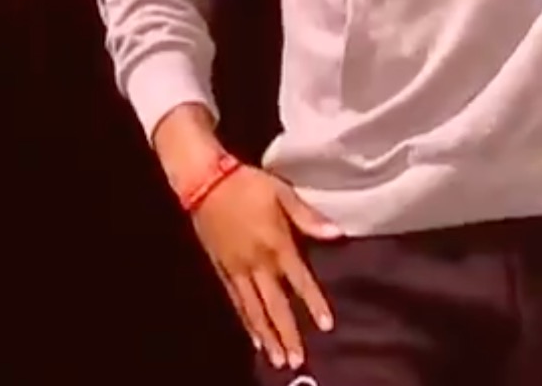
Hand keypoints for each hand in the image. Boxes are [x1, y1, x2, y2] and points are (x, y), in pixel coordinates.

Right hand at [191, 164, 341, 370]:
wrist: (205, 181)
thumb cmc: (248, 184)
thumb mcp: (282, 193)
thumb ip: (308, 217)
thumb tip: (337, 233)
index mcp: (276, 243)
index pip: (300, 280)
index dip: (314, 303)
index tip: (326, 325)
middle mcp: (257, 262)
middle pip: (275, 305)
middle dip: (287, 334)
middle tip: (297, 360)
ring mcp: (237, 269)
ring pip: (254, 310)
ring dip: (267, 336)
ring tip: (278, 360)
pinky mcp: (222, 270)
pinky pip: (236, 302)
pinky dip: (246, 322)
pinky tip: (255, 339)